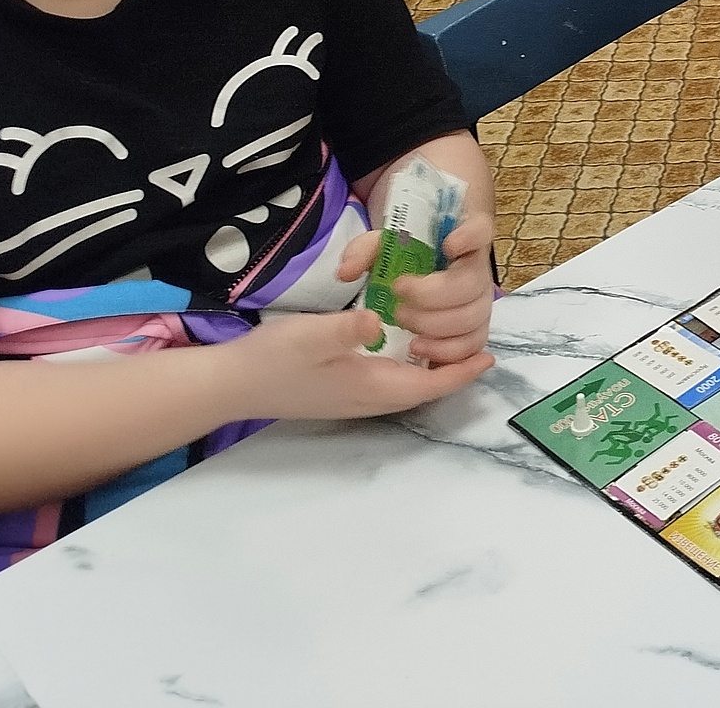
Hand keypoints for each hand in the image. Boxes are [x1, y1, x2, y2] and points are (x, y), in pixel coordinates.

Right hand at [223, 307, 491, 419]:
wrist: (230, 385)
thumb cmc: (271, 358)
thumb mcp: (310, 335)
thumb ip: (346, 328)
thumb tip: (378, 321)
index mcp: (369, 387)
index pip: (428, 385)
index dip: (461, 372)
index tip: (489, 357)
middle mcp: (366, 399)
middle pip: (422, 389)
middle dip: (452, 371)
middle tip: (478, 344)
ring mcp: (351, 399)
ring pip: (405, 388)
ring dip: (431, 370)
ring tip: (452, 344)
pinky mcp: (338, 392)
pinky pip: (387, 384)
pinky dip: (408, 369)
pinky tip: (406, 348)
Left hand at [335, 221, 497, 368]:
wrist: (419, 275)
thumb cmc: (406, 256)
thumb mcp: (383, 245)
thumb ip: (363, 252)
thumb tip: (347, 272)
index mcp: (462, 238)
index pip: (480, 230)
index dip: (469, 237)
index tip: (448, 245)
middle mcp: (479, 269)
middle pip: (471, 285)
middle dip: (430, 298)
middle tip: (399, 301)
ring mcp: (481, 301)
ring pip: (471, 319)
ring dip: (433, 327)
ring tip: (404, 326)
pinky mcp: (476, 330)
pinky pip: (471, 345)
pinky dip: (444, 351)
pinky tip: (418, 347)